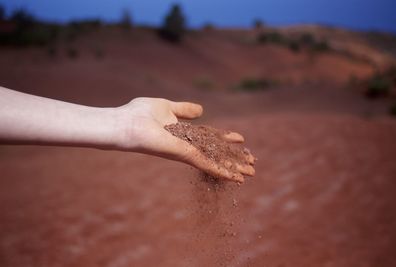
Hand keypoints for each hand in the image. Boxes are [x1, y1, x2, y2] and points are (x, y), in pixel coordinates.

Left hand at [113, 97, 254, 181]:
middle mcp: (187, 144)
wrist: (126, 124)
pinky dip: (222, 172)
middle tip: (253, 163)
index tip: (241, 140)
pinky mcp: (184, 155)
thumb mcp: (167, 106)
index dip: (226, 139)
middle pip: (216, 152)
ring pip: (215, 161)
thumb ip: (185, 109)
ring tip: (251, 173)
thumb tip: (201, 110)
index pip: (210, 138)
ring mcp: (186, 151)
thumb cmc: (139, 114)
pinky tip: (236, 178)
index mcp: (184, 132)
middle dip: (234, 158)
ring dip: (234, 168)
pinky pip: (206, 165)